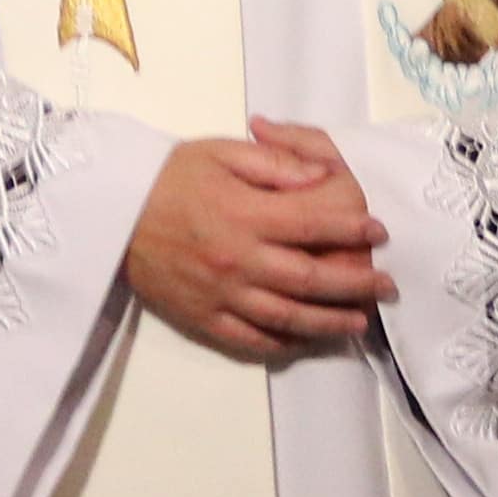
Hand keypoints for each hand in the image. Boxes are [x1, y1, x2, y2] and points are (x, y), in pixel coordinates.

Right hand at [122, 119, 394, 363]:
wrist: (110, 211)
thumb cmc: (168, 176)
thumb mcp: (220, 152)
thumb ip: (274, 163)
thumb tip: (321, 177)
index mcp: (245, 214)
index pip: (314, 224)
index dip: (353, 228)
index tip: (380, 231)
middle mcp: (239, 259)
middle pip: (311, 279)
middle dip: (357, 284)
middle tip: (388, 285)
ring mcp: (222, 295)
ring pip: (288, 317)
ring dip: (330, 322)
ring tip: (360, 322)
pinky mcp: (203, 318)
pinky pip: (251, 339)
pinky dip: (283, 344)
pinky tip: (306, 340)